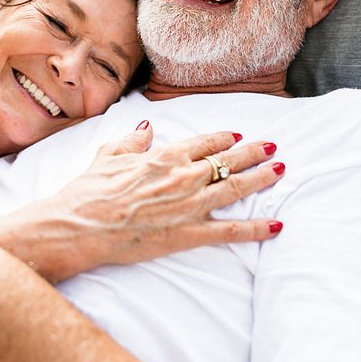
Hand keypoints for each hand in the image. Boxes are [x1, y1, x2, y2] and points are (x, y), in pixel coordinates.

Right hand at [0, 122, 284, 281]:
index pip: (203, 142)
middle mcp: (182, 177)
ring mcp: (189, 205)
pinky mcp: (188, 234)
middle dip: (252, 152)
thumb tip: (146, 127)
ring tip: (281, 170)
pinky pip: (230, 231)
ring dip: (261, 178)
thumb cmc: (88, 191)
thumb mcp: (108, 155)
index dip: (223, 138)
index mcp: (163, 156)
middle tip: (272, 146)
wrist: (80, 225)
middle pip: (227, 160)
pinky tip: (277, 225)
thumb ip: (132, 140)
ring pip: (235, 188)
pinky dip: (256, 228)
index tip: (236, 135)